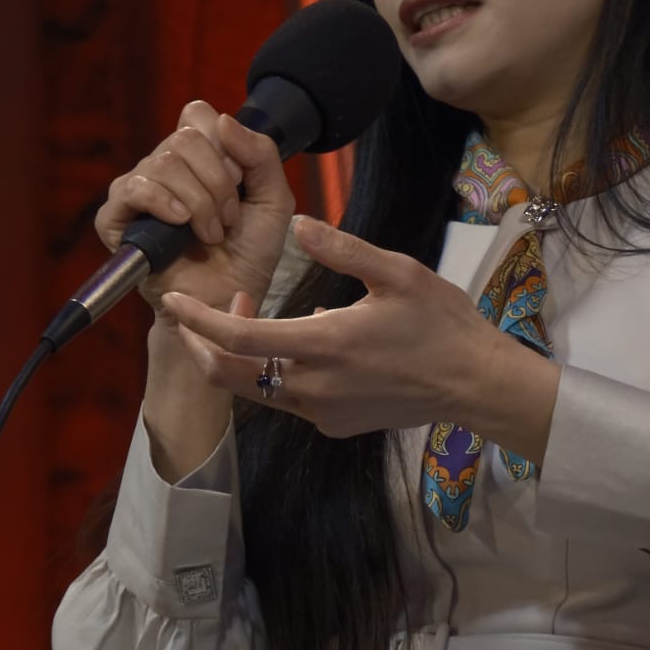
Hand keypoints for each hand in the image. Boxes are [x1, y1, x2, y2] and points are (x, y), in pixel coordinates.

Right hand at [94, 102, 295, 320]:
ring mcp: (137, 191)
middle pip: (184, 138)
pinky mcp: (115, 219)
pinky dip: (164, 203)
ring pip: (164, 163)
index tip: (240, 182)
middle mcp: (163, 167)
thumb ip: (262, 155)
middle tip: (229, 219)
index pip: (197, 114)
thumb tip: (222, 120)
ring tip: (211, 235)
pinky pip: (133, 188)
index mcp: (196, 156)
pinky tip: (181, 224)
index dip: (224, 146)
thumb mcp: (274, 200)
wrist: (228, 301)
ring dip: (199, 202)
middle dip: (218, 181)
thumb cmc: (249, 254)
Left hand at [160, 218, 561, 462]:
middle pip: (230, 376)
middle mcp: (314, 388)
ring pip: (255, 391)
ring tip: (249, 314)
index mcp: (324, 345)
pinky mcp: (334, 425)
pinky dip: (273, 372)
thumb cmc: (441, 323)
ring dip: (239, 356)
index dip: (198, 320)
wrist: (474, 384)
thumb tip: (300, 224)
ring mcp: (322, 413)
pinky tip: (295, 343)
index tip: (174, 301)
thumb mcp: (397, 272)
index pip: (237, 339)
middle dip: (202, 345)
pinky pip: (287, 401)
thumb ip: (343, 249)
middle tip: (198, 312)